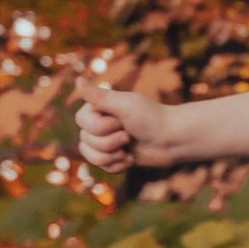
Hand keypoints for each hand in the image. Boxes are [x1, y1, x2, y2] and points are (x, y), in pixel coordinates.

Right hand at [78, 82, 192, 172]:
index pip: (81, 121)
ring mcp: (106, 141)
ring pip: (91, 157)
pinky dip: (118, 165)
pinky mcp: (114, 157)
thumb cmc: (150, 118)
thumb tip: (77, 80)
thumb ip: (99, 96)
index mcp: (98, 107)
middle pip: (85, 141)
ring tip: (129, 149)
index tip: (120, 121)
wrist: (171, 140)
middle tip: (129, 134)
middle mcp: (99, 123)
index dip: (100, 126)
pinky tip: (131, 158)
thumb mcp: (124, 105)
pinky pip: (103, 167)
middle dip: (110, 142)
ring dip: (113, 156)